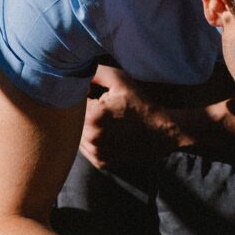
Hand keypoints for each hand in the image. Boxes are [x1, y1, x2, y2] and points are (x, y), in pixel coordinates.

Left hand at [80, 67, 234, 169]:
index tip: (93, 93)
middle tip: (99, 106)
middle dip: (80, 113)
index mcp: (92, 117)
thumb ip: (93, 72)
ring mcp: (96, 154)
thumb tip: (72, 71)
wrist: (163, 132)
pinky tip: (106, 133)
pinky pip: (87, 150)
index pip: (71, 102)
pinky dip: (91, 141)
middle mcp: (91, 138)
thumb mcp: (119, 80)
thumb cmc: (142, 104)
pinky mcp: (102, 163)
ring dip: (84, 128)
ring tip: (104, 120)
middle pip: (73, 122)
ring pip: (77, 137)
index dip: (80, 95)